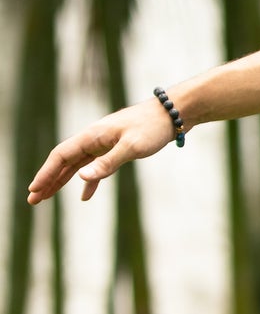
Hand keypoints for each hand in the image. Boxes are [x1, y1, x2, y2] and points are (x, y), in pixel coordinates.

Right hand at [27, 97, 177, 206]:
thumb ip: (107, 163)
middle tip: (33, 200)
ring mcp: (104, 144)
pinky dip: (88, 181)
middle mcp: (94, 139)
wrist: (171, 114)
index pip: (61, 156)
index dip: (46, 173)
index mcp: (92, 136)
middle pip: (64, 161)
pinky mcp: (115, 148)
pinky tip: (84, 196)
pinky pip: (95, 167)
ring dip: (62, 181)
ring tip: (47, 197)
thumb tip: (81, 177)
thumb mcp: (131, 148)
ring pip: (77, 165)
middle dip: (48, 180)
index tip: (33, 190)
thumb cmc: (152, 128)